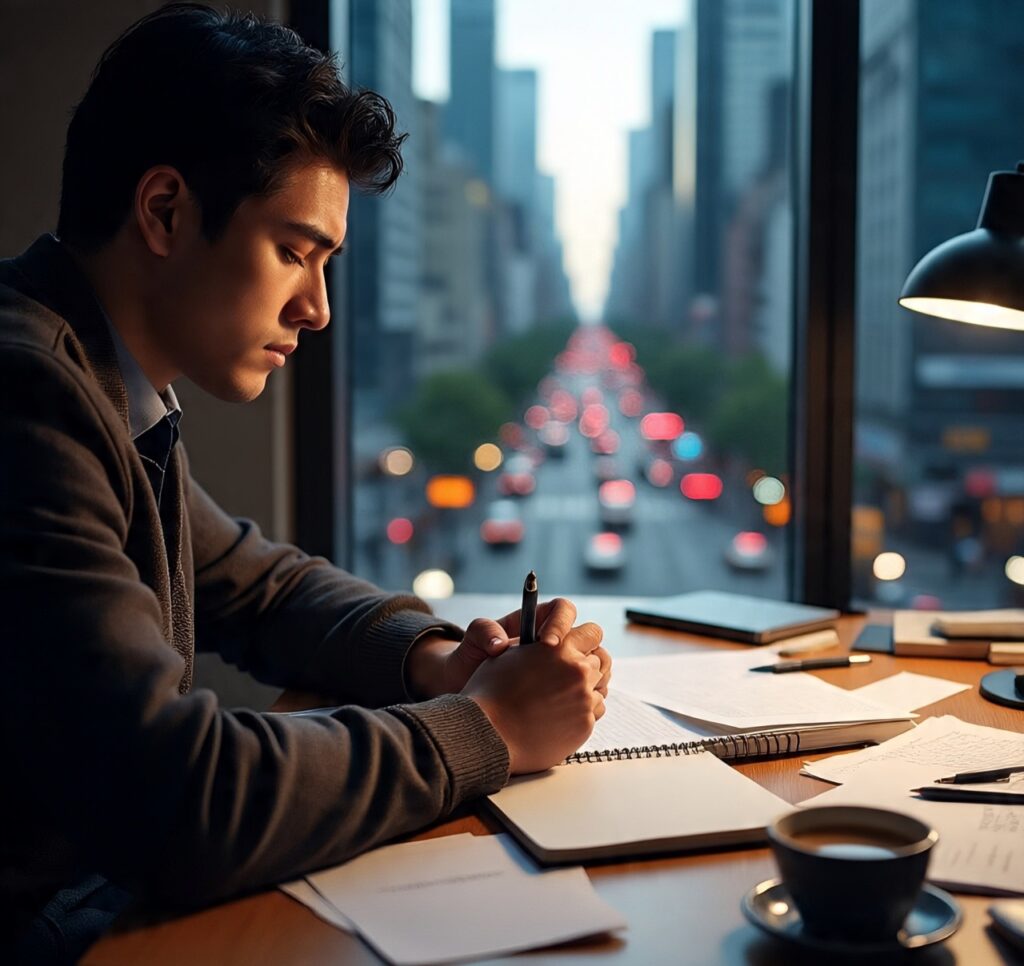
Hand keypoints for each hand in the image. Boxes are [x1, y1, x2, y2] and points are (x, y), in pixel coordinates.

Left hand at [406, 597, 586, 697]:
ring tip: (574, 692)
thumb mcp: (472, 643)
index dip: (562, 622)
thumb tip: (499, 642)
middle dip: (586, 651)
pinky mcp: (568, 694)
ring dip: (593, 675)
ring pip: (597, 664)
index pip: (563, 610)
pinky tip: (570, 711)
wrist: (471, 695)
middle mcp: (556, 644)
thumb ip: (483, 632)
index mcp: (537, 622)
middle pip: (590, 637)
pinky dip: (589, 698)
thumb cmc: (471, 660)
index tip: (548, 643)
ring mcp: (565, 669)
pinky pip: (591, 692)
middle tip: (570, 670)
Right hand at [463, 620, 607, 773]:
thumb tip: (552, 645)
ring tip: (558, 697)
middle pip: (599, 661)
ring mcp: (584, 699)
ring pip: (598, 687)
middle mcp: (577, 670)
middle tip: (566, 674)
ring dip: (584, 689)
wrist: (487, 733)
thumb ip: (539, 646)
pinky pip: (594, 711)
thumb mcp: (510, 654)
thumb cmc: (491, 692)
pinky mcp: (585, 724)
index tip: (576, 647)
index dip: (584, 640)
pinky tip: (559, 714)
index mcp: (560, 646)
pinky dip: (581, 711)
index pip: (592, 633)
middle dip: (585, 665)